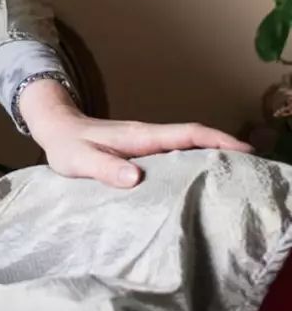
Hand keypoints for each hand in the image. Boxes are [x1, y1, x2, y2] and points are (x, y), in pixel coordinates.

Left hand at [17, 78, 251, 188]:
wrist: (56, 130)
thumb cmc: (67, 147)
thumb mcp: (80, 160)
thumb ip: (105, 168)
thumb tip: (136, 177)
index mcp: (139, 137)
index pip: (185, 134)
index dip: (215, 139)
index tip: (243, 149)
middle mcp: (148, 136)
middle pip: (195, 139)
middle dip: (226, 148)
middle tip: (254, 169)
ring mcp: (147, 143)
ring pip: (188, 146)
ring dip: (213, 156)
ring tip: (238, 177)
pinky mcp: (143, 152)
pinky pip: (176, 154)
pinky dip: (196, 162)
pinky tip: (203, 180)